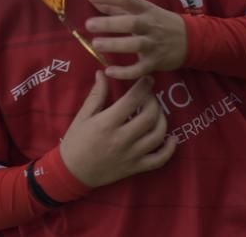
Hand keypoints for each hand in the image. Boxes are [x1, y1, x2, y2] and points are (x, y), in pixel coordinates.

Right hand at [59, 72, 176, 186]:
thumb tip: (102, 73)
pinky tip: (172, 139)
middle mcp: (122, 139)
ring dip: (162, 120)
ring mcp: (131, 155)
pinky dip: (169, 150)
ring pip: (157, 136)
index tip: (148, 79)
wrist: (73, 172)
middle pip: (149, 117)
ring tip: (157, 112)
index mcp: (107, 123)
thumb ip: (96, 95)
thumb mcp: (82, 116)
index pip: (131, 100)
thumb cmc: (75, 141)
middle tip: (150, 95)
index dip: (143, 87)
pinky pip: (159, 160)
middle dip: (154, 102)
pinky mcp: (135, 167)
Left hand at [85, 0, 186, 79]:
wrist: (192, 40)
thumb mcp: (144, 10)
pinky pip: (140, 69)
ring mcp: (154, 44)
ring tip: (96, 44)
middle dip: (110, 24)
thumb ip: (118, 7)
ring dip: (116, 45)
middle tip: (89, 24)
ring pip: (135, 45)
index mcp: (146, 10)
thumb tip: (93, 0)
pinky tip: (109, 71)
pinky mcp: (155, 62)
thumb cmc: (161, 22)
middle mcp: (150, 25)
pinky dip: (125, 72)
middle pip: (131, 23)